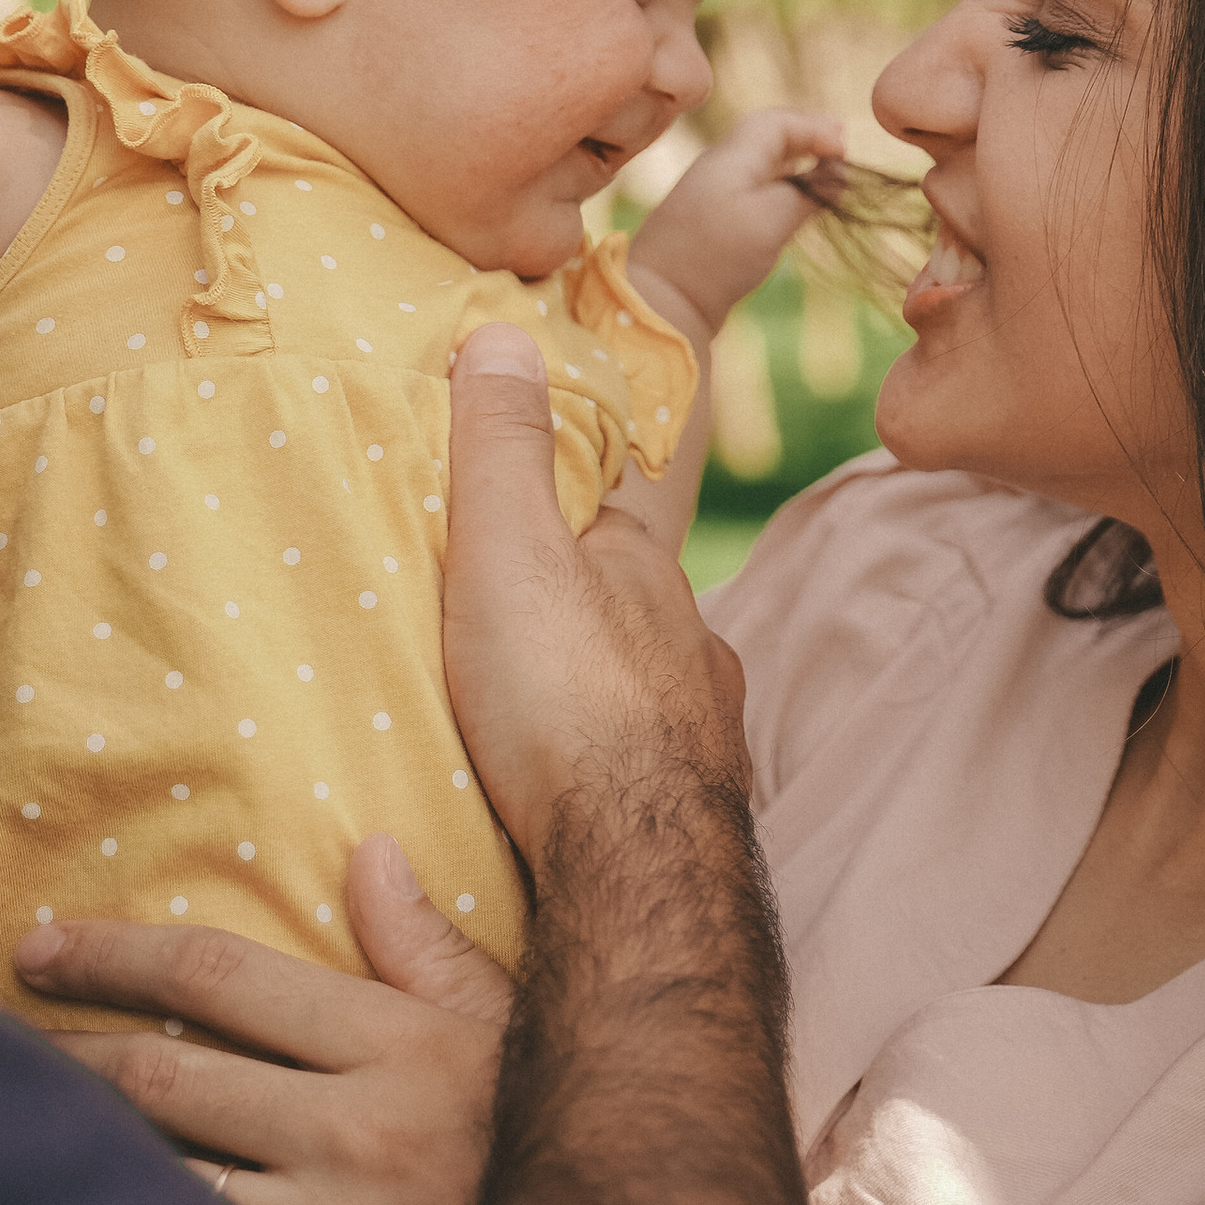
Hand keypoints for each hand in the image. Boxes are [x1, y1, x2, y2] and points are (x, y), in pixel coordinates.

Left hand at [16, 836, 511, 1204]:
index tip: (39, 946)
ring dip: (78, 1155)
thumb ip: (424, 948)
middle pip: (165, 1076)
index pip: (222, 974)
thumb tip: (367, 853)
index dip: (115, 952)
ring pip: (161, 1182)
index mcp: (401, 1045)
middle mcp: (365, 1137)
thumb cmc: (526, 1145)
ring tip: (11, 1132)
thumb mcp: (498, 1032)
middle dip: (64, 1053)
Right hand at [439, 327, 750, 874]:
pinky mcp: (690, 815)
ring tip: (529, 720)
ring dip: (596, 697)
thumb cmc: (567, 700)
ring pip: (643, 694)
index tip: (536, 507)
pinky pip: (643, 774)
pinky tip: (568, 796)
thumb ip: (502, 448)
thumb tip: (506, 331)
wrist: (635, 873)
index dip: (577, 502)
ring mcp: (702, 735)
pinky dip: (609, 771)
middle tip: (511, 628)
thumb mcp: (511, 551)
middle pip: (629, 608)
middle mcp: (692, 646)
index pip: (618, 509)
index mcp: (649, 574)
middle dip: (582, 610)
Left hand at [629, 108, 846, 334]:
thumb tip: (837, 175)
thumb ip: (807, 193)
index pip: (777, 123)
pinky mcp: (714, 222)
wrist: (661, 300)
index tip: (844, 150)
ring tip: (825, 171)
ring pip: (760, 163)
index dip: (815, 129)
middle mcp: (720, 167)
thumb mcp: (771, 220)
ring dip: (794, 162)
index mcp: (731, 157)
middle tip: (839, 148)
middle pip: (767, 137)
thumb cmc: (717, 256)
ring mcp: (714, 195)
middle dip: (806, 138)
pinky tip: (796, 202)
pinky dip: (781, 186)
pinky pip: (753, 188)